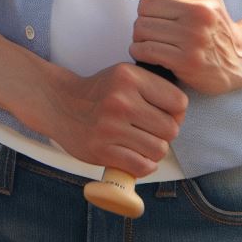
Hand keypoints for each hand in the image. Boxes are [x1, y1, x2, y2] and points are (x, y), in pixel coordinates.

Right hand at [43, 61, 187, 177]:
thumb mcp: (123, 76)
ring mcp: (110, 126)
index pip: (179, 102)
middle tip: (147, 129)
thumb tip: (181, 114)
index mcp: (128, 77)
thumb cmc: (99, 93)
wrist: (59, 104)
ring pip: (159, 150)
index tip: (162, 114)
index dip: (175, 112)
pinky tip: (132, 155)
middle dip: (163, 133)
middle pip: (171, 129)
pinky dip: (142, 165)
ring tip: (137, 142)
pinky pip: (142, 166)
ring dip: (152, 150)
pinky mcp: (102, 150)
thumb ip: (153, 88)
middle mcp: (120, 100)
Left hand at [126, 0, 241, 93]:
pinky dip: (140, 51)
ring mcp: (195, 37)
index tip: (164, 8)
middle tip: (158, 27)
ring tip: (155, 40)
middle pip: (145, 5)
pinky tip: (151, 53)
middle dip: (145, 17)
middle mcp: (202, 11)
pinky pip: (145, 50)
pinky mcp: (187, 61)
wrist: (239, 60)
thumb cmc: (207, 25)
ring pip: (141, 27)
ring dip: (140, 36)